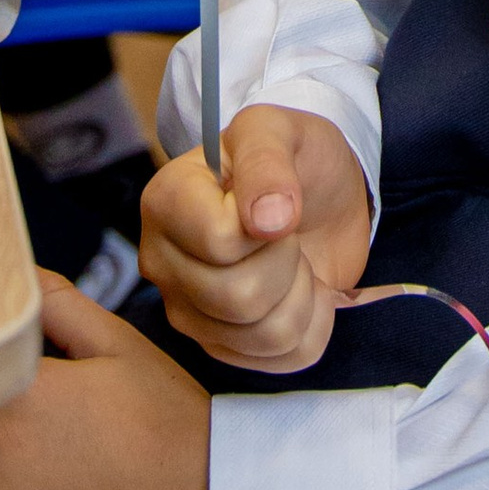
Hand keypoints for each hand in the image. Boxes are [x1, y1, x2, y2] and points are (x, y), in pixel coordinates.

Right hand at [141, 102, 372, 373]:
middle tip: (289, 233)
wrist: (324, 196)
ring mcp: (188, 313)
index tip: (276, 201)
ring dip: (303, 295)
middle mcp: (164, 263)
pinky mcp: (222, 347)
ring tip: (294, 258)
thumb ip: (268, 162)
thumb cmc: (295, 157)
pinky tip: (300, 289)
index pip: (220, 244)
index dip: (267, 228)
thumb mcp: (282, 131)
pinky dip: (312, 323)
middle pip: (239, 298)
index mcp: (166, 202)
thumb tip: (267, 221)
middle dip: (288, 262)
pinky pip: (282, 359)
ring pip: (263, 335)